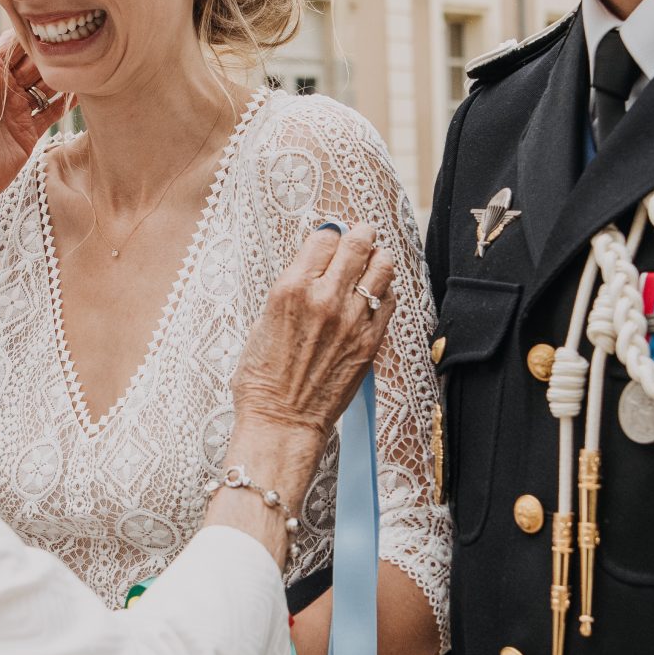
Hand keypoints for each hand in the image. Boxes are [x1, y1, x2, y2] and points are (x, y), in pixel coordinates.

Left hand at [0, 17, 72, 241]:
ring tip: (84, 63)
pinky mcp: (30, 130)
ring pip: (46, 87)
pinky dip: (65, 103)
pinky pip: (51, 112)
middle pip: (34, 64)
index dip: (31, 33)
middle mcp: (5, 88)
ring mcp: (18, 109)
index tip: (53, 18)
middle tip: (75, 42)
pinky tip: (81, 92)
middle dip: (52, 55)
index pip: (13, 45)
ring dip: (62, 78)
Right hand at [230, 222, 395, 442]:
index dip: (328, 236)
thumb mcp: (264, 320)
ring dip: (377, 259)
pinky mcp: (370, 341)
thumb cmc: (263, 376)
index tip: (330, 240)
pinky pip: (390, 300)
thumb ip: (292, 289)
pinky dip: (384, 292)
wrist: (282, 420)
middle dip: (361, 234)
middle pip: (358, 243)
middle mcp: (324, 298)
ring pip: (383, 266)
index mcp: (290, 289)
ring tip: (371, 263)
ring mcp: (352, 319)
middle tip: (362, 235)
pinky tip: (373, 297)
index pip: (324, 238)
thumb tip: (314, 266)